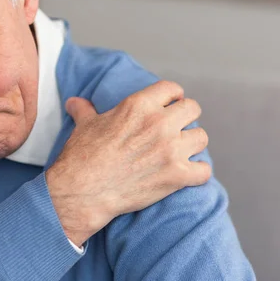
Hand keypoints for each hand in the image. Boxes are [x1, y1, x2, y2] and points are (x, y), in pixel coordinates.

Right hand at [46, 81, 210, 246]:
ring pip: (201, 137)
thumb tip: (75, 102)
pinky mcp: (177, 176)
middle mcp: (159, 123)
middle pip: (193, 109)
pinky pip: (204, 170)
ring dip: (193, 145)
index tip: (171, 105)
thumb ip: (85, 110)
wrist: (83, 192)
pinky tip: (189, 174)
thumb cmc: (82, 157)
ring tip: (182, 152)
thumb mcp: (84, 126)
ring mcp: (171, 149)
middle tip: (178, 130)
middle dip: (186, 118)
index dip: (173, 97)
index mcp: (140, 105)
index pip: (172, 89)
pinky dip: (198, 173)